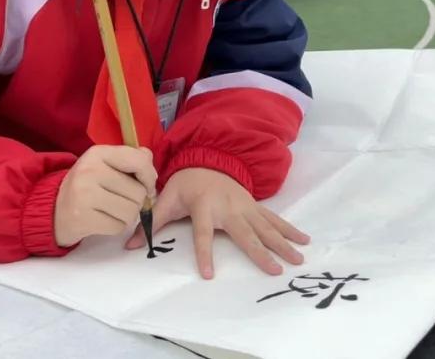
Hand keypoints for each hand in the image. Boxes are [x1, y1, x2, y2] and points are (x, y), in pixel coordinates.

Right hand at [53, 145, 156, 247]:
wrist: (53, 209)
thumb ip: (130, 158)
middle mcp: (90, 171)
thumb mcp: (104, 164)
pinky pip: (119, 227)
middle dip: (137, 200)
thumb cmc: (86, 185)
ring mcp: (85, 195)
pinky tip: (104, 219)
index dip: (150, 176)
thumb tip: (149, 161)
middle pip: (138, 191)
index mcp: (98, 153)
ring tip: (113, 210)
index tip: (145, 185)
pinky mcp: (83, 219)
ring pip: (131, 211)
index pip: (139, 161)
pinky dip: (116, 226)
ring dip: (128, 215)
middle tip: (123, 200)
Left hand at [125, 167, 308, 278]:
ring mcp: (244, 206)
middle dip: (260, 252)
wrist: (206, 160)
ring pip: (265, 227)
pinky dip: (289, 229)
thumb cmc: (184, 184)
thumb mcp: (165, 200)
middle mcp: (228, 207)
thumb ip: (151, 223)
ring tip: (297, 259)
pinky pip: (273, 219)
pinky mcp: (254, 205)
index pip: (202, 233)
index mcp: (204, 206)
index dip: (204, 253)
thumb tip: (129, 244)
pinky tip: (304, 241)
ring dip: (282, 243)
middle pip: (245, 233)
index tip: (208, 275)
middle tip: (274, 270)